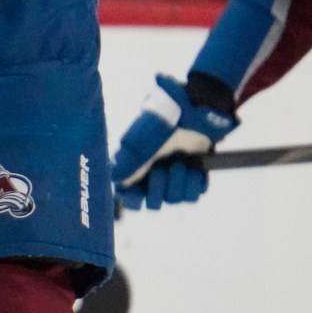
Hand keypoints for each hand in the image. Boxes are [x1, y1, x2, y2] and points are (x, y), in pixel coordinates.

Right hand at [113, 75, 238, 209]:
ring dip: (178, 185)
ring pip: (173, 199)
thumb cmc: (166, 119)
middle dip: (159, 190)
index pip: (129, 195)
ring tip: (180, 165)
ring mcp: (175, 174)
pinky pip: (193, 195)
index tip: (138, 194)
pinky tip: (193, 170)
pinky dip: (193, 185)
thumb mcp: (143, 138)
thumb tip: (113, 177)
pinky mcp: (195, 174)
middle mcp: (154, 172)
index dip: (132, 199)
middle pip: (153, 203)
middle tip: (163, 170)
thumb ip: (129, 160)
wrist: (198, 109)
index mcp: (137, 164)